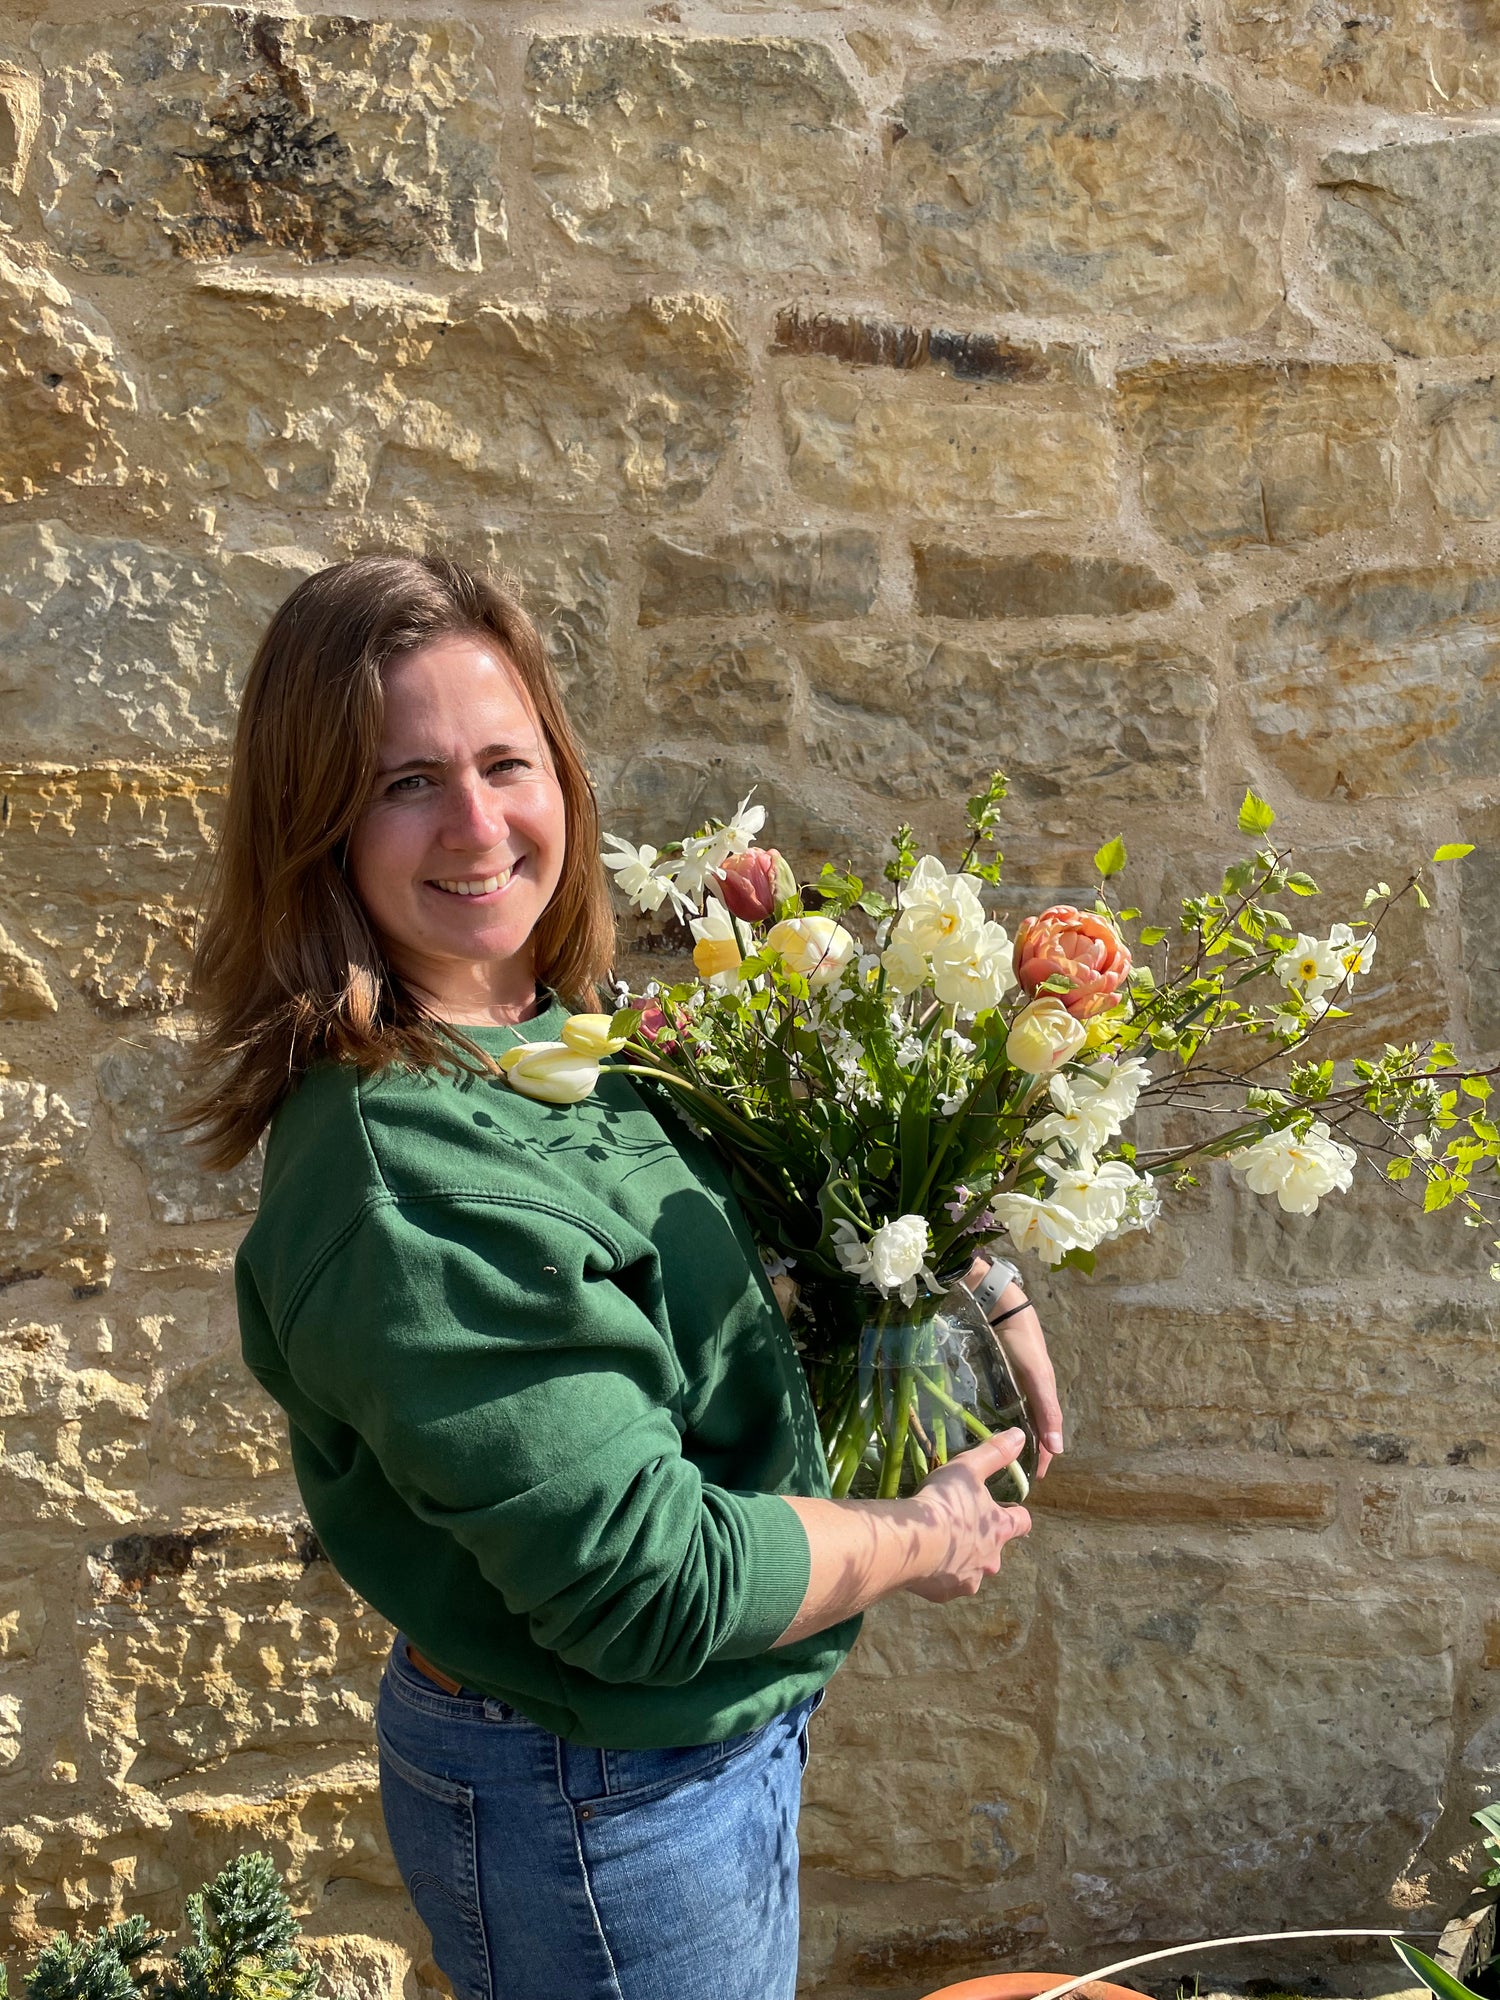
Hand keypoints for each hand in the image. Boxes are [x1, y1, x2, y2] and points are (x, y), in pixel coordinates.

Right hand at [904, 1427, 1031, 1601]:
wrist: (910, 1543)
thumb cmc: (943, 1503)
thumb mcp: (968, 1469)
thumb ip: (995, 1453)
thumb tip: (1021, 1436)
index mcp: (1000, 1529)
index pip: (1023, 1522)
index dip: (1015, 1514)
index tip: (1006, 1509)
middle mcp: (992, 1559)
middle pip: (995, 1548)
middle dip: (982, 1538)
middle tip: (959, 1523)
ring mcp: (970, 1579)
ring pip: (972, 1567)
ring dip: (961, 1556)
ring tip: (938, 1542)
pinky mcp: (947, 1593)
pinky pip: (948, 1582)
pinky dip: (941, 1572)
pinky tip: (924, 1560)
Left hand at [965, 1257, 1064, 1477]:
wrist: (1002, 1307)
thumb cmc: (1023, 1342)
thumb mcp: (1036, 1377)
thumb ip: (1046, 1409)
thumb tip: (1057, 1448)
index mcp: (1044, 1395)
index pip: (1047, 1435)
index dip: (1043, 1457)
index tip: (1035, 1480)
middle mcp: (1031, 1391)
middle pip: (1033, 1428)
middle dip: (1028, 1451)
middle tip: (1015, 1474)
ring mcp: (1016, 1383)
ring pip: (1018, 1417)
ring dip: (1014, 1437)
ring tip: (1002, 1457)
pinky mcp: (1000, 1374)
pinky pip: (1003, 1403)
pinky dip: (1001, 1419)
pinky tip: (989, 1426)